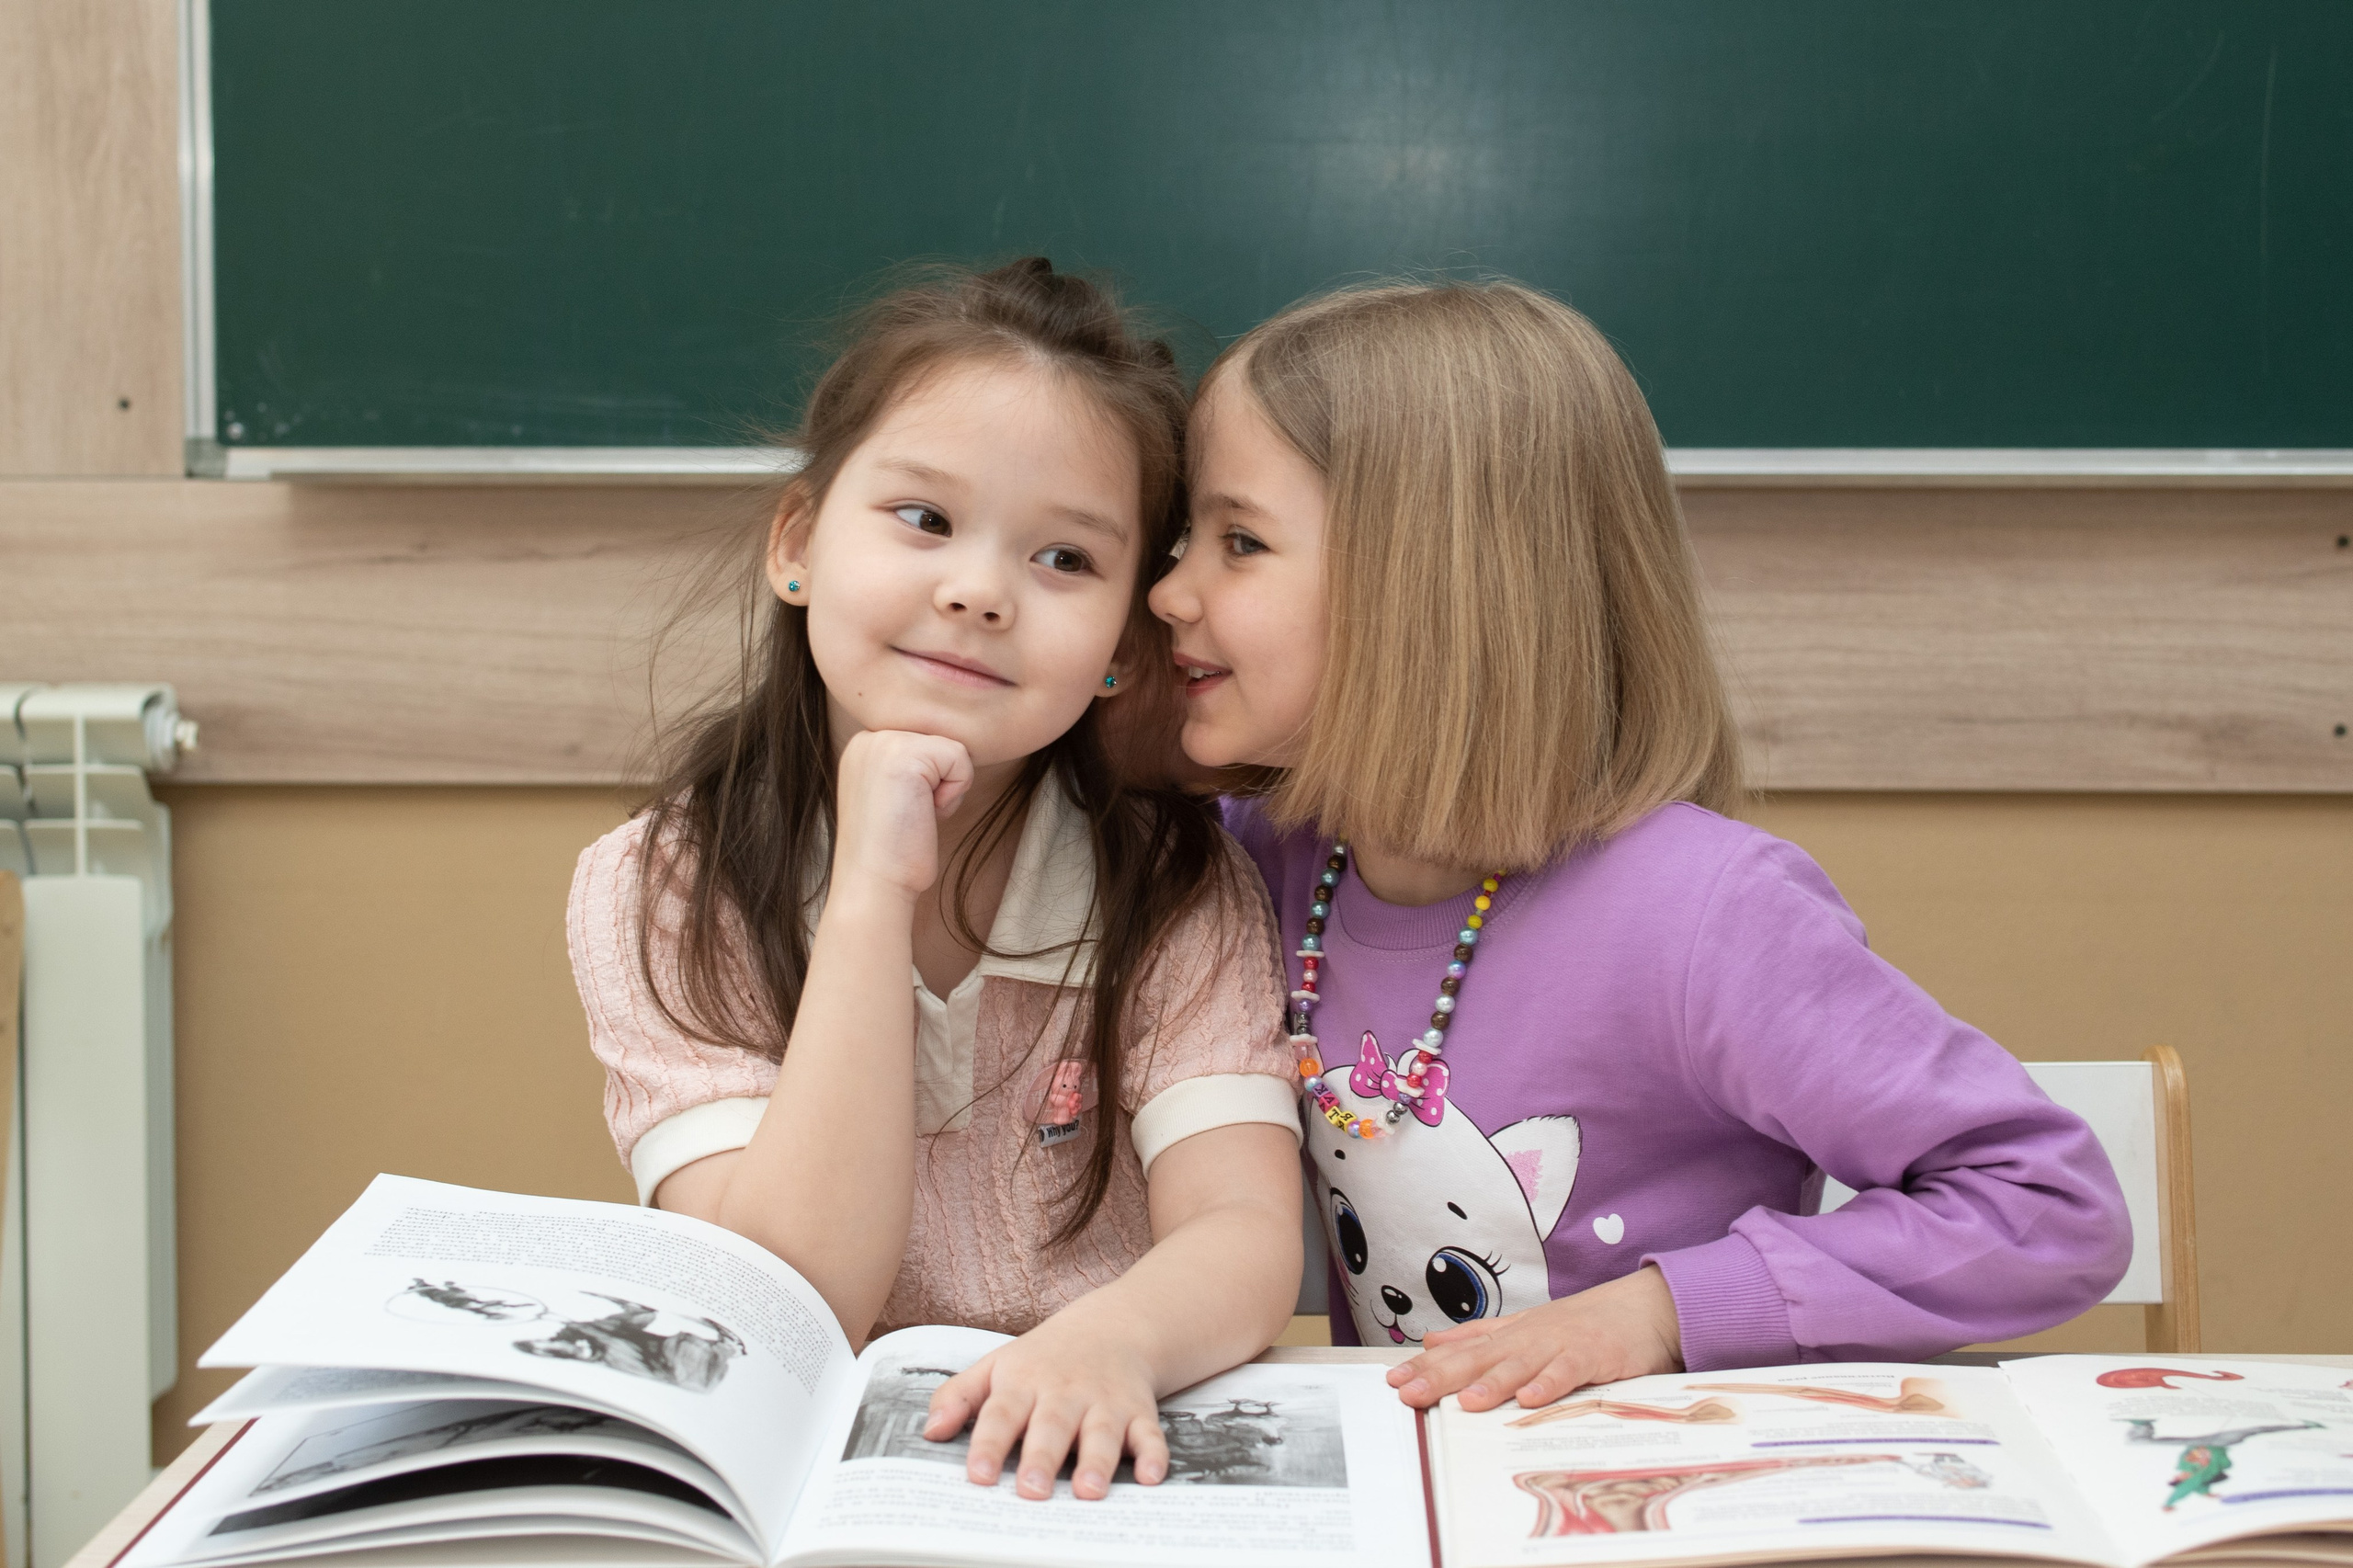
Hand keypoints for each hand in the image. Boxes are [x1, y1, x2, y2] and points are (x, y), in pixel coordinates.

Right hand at [831, 729, 973, 898]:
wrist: (874, 885)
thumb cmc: (892, 852)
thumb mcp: (895, 794)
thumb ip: (912, 767)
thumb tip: (949, 754)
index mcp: (863, 746)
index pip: (928, 743)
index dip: (929, 783)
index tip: (901, 812)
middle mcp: (868, 738)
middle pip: (941, 743)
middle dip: (939, 784)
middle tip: (908, 815)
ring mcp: (882, 742)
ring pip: (952, 749)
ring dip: (946, 790)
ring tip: (914, 815)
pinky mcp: (903, 754)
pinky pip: (960, 758)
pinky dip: (953, 794)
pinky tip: (922, 814)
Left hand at [921, 1314, 1165, 1500]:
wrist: (1115, 1325)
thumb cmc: (1046, 1357)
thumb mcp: (997, 1366)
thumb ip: (959, 1396)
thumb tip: (930, 1431)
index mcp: (1024, 1382)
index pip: (1001, 1414)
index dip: (988, 1444)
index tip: (978, 1475)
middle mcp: (1064, 1392)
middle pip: (1052, 1426)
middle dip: (1042, 1458)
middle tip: (1031, 1491)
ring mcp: (1105, 1401)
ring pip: (1101, 1432)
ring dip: (1097, 1461)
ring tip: (1088, 1491)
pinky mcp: (1139, 1410)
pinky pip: (1149, 1432)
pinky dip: (1154, 1453)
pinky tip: (1151, 1475)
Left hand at [1387, 1264, 1684, 1411]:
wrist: (1643, 1306)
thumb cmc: (1583, 1323)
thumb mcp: (1524, 1327)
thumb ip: (1478, 1335)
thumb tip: (1431, 1341)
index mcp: (1510, 1334)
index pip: (1460, 1351)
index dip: (1426, 1366)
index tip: (1394, 1382)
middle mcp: (1528, 1337)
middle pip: (1480, 1358)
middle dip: (1443, 1377)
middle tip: (1410, 1394)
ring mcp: (1560, 1345)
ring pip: (1520, 1364)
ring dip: (1493, 1383)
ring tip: (1467, 1402)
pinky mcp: (1593, 1356)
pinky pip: (1569, 1372)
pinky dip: (1550, 1385)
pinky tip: (1531, 1400)